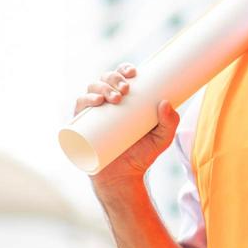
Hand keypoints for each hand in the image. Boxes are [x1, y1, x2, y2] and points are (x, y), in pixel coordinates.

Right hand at [73, 63, 179, 189]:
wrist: (123, 178)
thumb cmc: (142, 155)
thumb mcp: (162, 139)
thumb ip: (170, 123)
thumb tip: (166, 102)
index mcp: (123, 100)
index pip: (120, 77)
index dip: (124, 69)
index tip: (133, 73)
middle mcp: (105, 103)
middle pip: (105, 79)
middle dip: (113, 78)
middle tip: (126, 90)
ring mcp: (92, 114)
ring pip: (91, 90)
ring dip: (101, 87)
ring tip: (114, 98)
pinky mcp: (81, 127)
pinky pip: (78, 108)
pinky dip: (84, 100)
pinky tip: (94, 101)